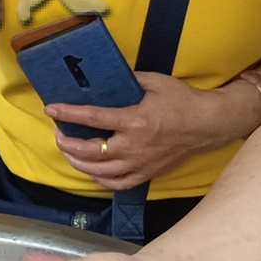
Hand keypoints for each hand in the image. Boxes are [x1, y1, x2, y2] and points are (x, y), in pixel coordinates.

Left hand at [45, 72, 251, 190]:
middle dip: (68, 143)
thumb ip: (127, 79)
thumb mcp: (155, 81)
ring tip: (69, 151)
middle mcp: (135, 146)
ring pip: (100, 171)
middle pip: (91, 151)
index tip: (52, 109)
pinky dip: (100, 179)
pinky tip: (91, 170)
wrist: (208, 124)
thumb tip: (102, 76)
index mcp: (136, 120)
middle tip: (58, 133)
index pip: (94, 118)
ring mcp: (141, 163)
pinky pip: (118, 184)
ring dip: (79, 163)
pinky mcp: (147, 173)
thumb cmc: (182, 101)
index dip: (69, 114)